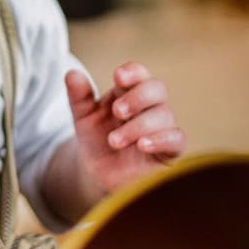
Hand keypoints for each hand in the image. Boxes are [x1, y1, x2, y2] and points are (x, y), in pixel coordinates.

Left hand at [65, 62, 184, 206]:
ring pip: (164, 115)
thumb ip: (78, 97)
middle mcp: (149, 108)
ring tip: (114, 141)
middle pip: (157, 89)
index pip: (139, 74)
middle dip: (138, 96)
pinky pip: (176, 139)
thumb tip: (71, 74)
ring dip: (138, 125)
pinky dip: (161, 139)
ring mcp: (162, 128)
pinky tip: (142, 145)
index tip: (118, 77)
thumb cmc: (96, 142)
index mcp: (129, 94)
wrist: (100, 176)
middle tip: (117, 111)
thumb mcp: (83, 119)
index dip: (133, 72)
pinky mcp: (170, 151)